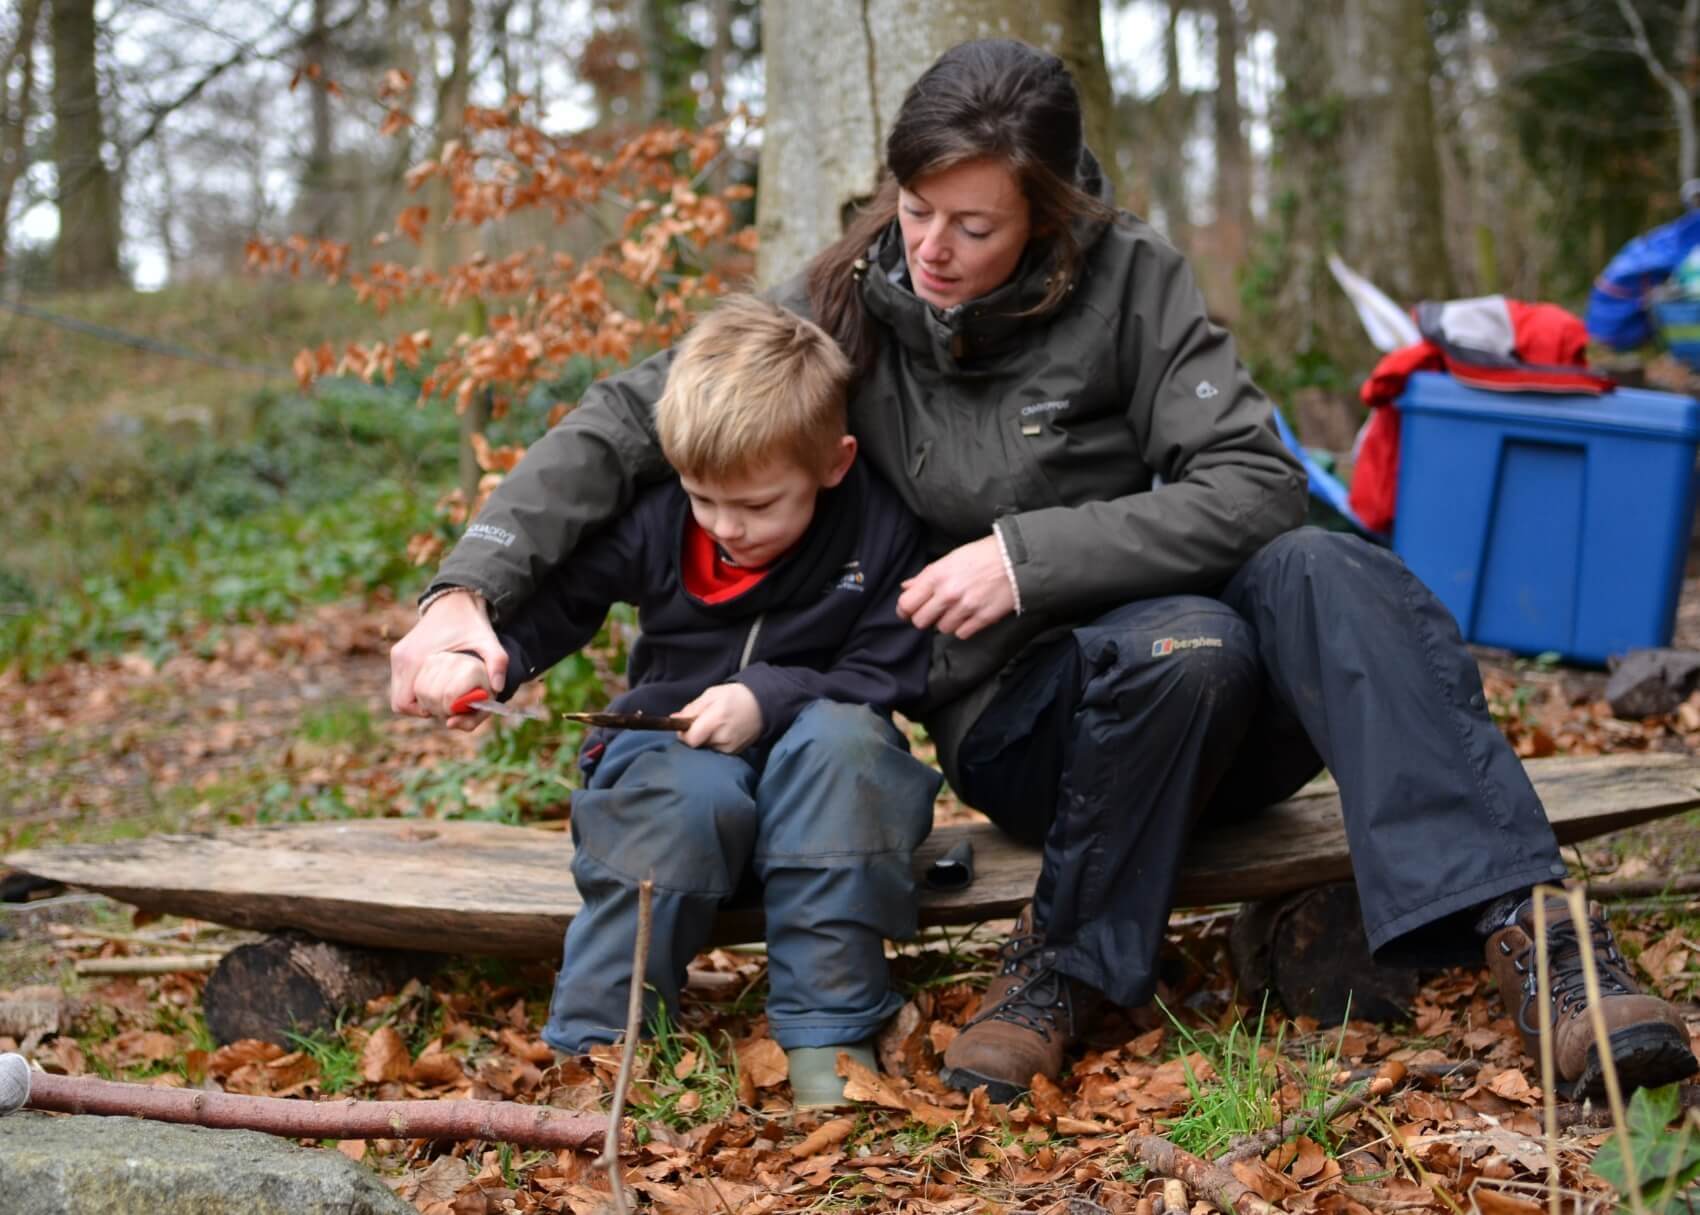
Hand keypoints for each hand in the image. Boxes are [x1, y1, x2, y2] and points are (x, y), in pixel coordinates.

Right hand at [389, 590, 506, 732]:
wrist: (456, 600)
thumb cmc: (472, 623)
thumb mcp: (488, 641)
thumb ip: (497, 663)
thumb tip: (497, 689)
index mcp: (415, 658)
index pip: (405, 703)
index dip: (423, 711)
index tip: (444, 706)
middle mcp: (401, 658)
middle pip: (400, 702)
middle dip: (422, 708)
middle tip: (445, 703)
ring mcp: (397, 655)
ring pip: (399, 693)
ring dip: (417, 699)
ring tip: (442, 693)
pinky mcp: (399, 652)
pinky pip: (401, 682)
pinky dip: (414, 688)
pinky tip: (436, 683)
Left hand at [675, 683, 763, 753]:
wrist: (762, 705)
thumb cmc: (735, 696)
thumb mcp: (711, 695)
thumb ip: (692, 708)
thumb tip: (675, 719)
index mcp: (716, 720)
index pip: (690, 739)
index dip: (684, 734)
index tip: (685, 726)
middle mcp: (723, 737)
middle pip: (697, 744)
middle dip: (696, 734)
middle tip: (704, 721)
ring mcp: (730, 747)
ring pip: (706, 748)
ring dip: (706, 738)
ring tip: (717, 725)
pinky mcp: (735, 753)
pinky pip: (716, 750)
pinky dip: (716, 742)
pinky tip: (724, 731)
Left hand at [896, 535, 1016, 639]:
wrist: (1016, 560)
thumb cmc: (982, 555)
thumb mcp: (950, 559)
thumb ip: (926, 576)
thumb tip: (906, 587)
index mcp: (936, 575)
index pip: (906, 604)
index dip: (904, 610)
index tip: (909, 611)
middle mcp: (948, 593)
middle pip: (920, 622)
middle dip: (925, 618)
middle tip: (934, 611)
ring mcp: (965, 608)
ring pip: (941, 629)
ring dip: (946, 622)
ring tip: (957, 609)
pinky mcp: (982, 619)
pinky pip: (961, 634)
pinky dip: (963, 628)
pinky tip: (970, 615)